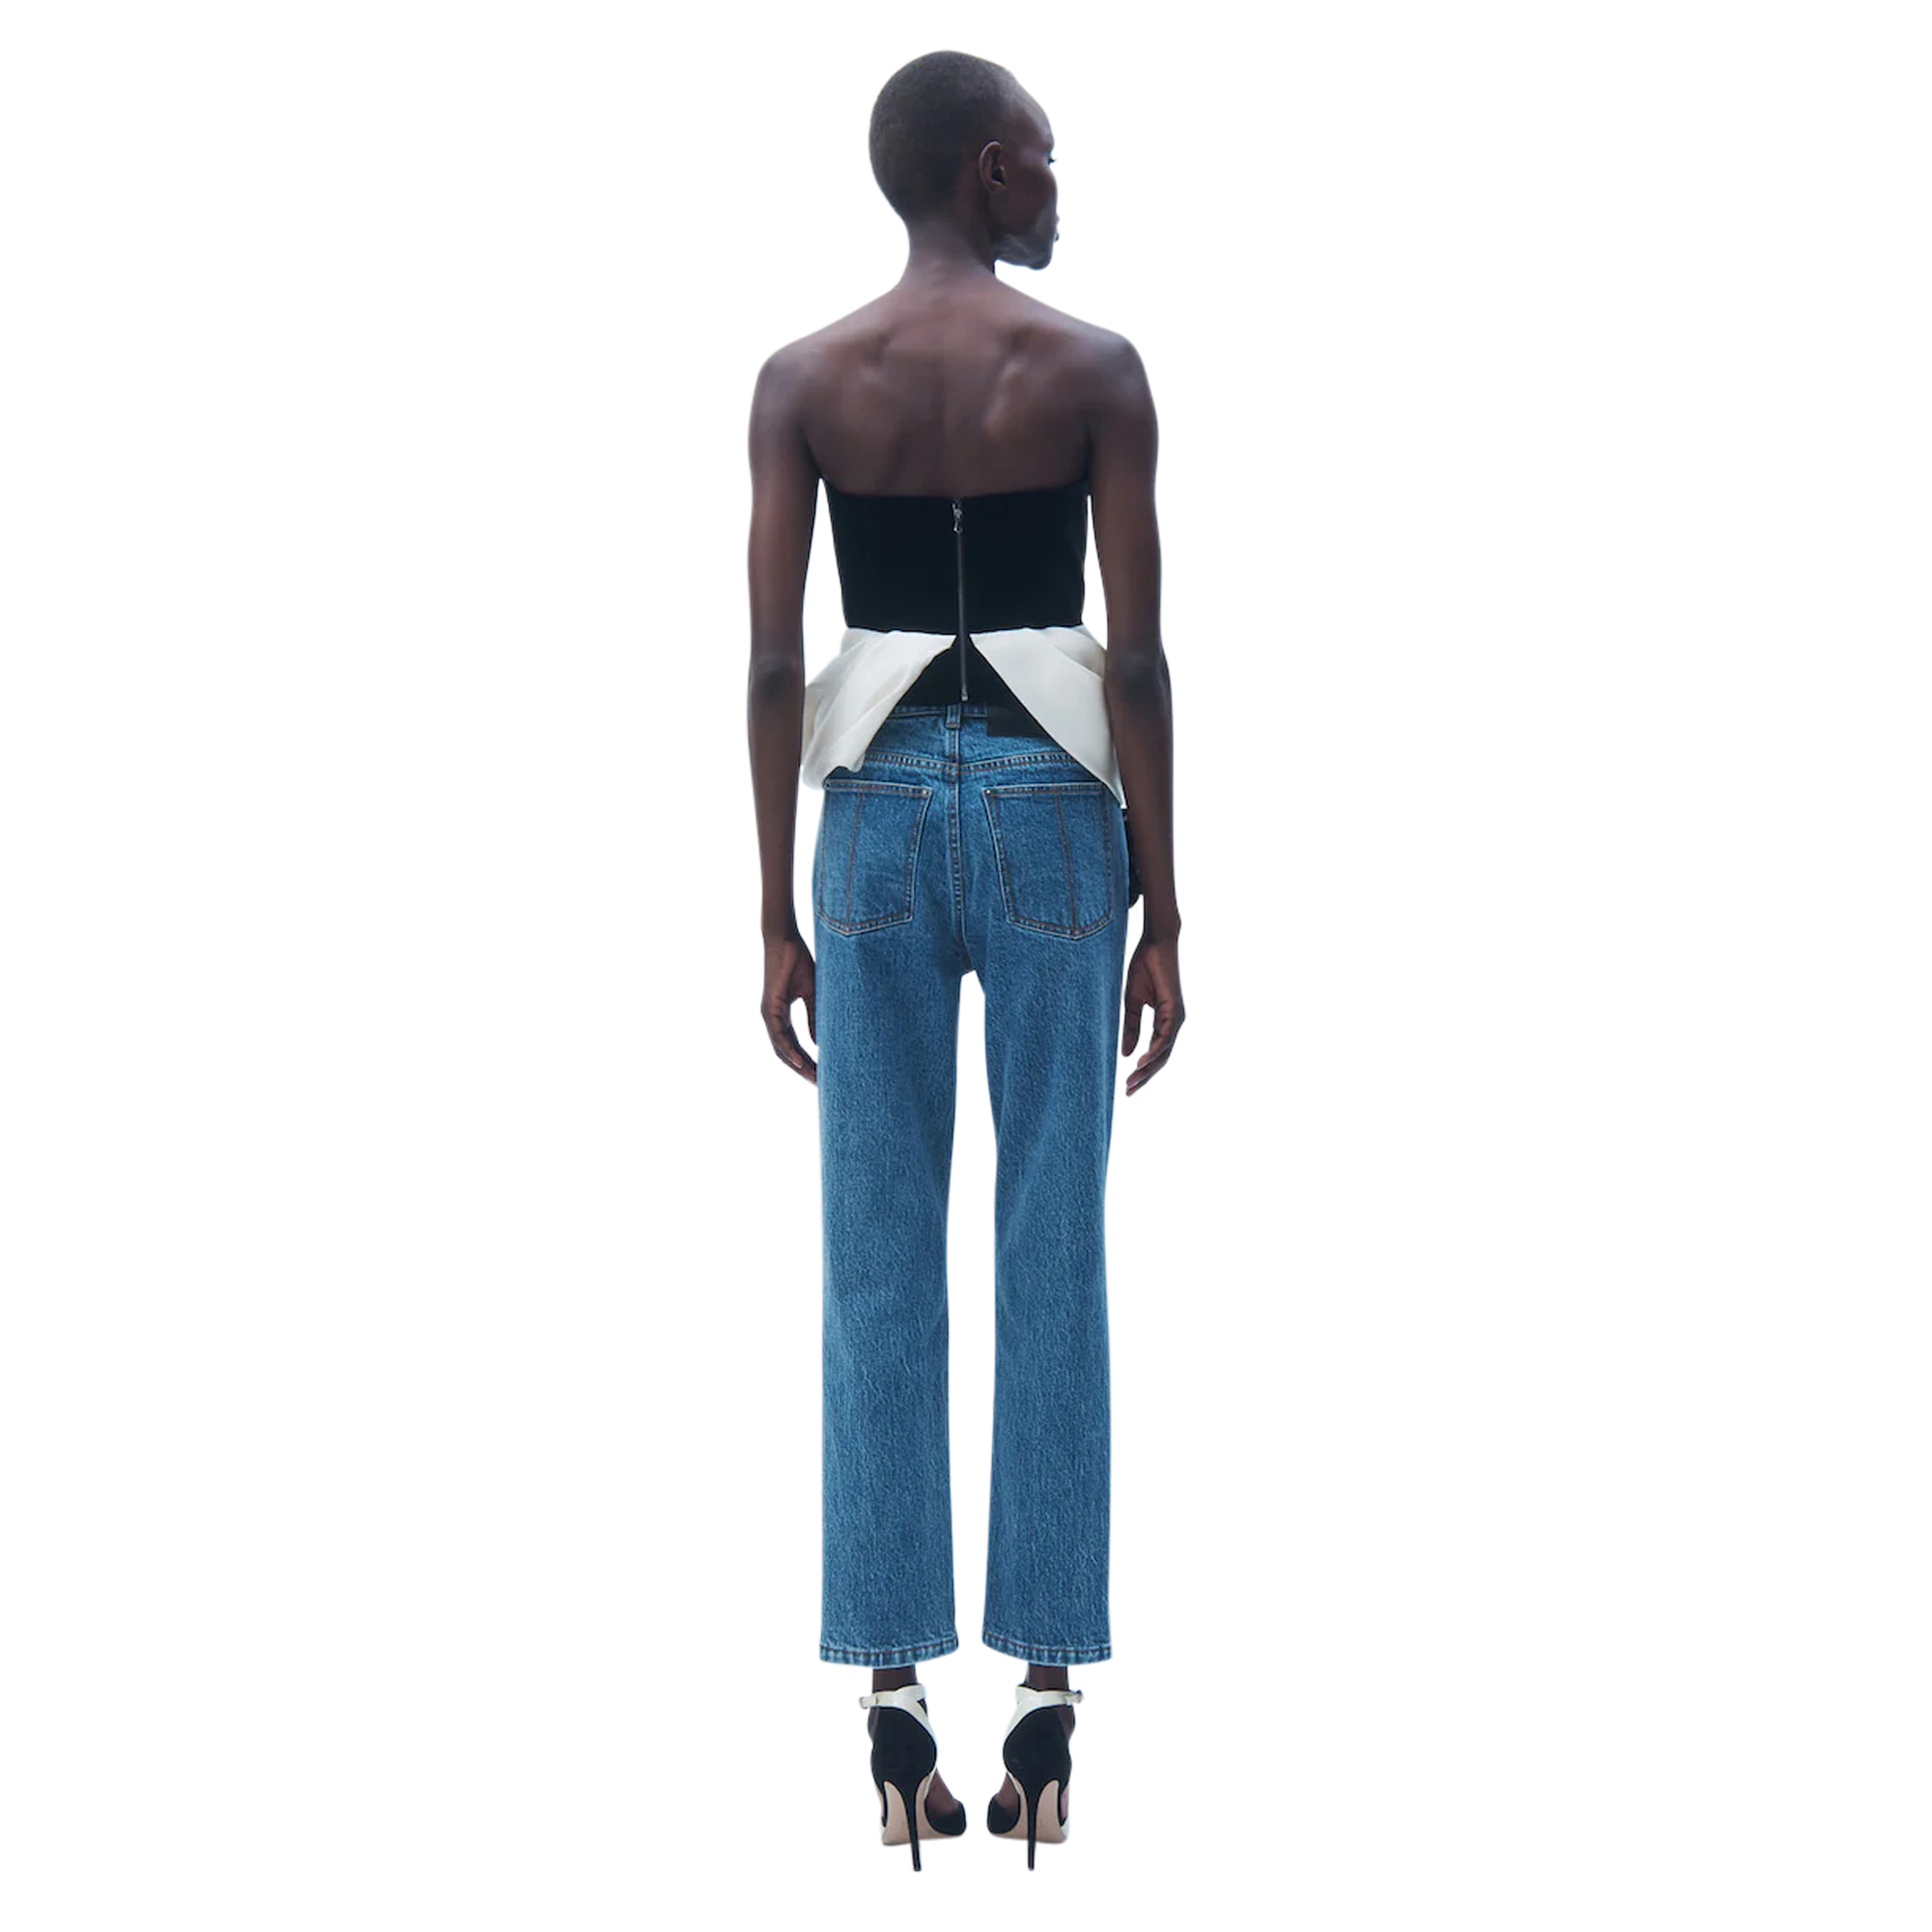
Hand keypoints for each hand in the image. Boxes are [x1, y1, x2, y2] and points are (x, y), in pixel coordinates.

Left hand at [762, 929, 816, 1082]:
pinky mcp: (769, 1008)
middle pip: (786, 1053)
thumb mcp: (812, 993)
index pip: (794, 1045)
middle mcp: (772, 1018)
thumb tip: (820, 1042)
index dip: (807, 1060)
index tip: (822, 1074)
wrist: (784, 940)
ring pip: (781, 1049)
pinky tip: (801, 1062)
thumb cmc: (797, 961)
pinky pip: (779, 1036)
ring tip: (813, 1079)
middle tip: (820, 1084)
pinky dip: (789, 1050)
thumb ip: (815, 1017)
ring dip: (797, 1065)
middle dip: (803, 1069)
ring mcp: (769, 1014)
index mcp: (781, 1015)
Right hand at [1122, 933, 1183, 1095]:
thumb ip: (1131, 1027)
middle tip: (1129, 1092)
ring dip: (1148, 1069)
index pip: (1155, 1053)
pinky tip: (1142, 1063)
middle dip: (1145, 1077)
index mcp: (1165, 1022)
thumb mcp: (1132, 1002)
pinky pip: (1166, 1037)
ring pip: (1164, 1052)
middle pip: (1161, 1058)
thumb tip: (1126, 1054)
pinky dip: (1155, 1051)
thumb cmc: (1144, 968)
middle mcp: (1174, 1023)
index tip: (1127, 1086)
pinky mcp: (1175, 1009)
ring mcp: (1177, 1017)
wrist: (1155, 943)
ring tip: (1133, 1082)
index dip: (1142, 1071)